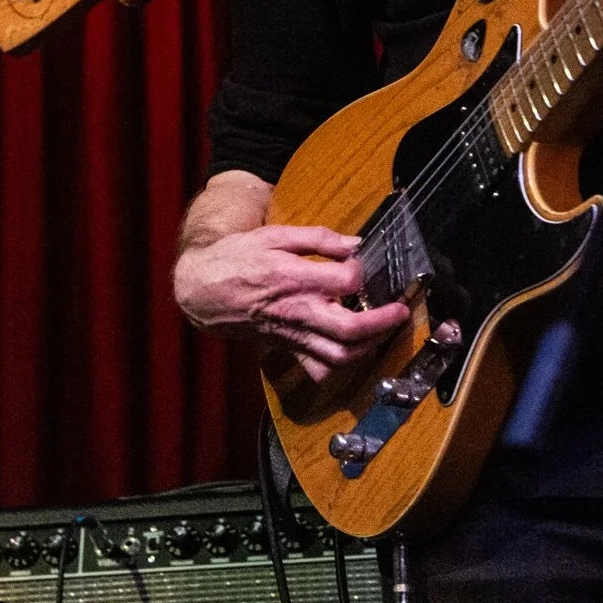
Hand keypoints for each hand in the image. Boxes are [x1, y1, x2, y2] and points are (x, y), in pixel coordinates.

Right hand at [173, 224, 408, 386]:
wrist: (203, 288)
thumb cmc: (239, 257)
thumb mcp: (275, 234)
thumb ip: (318, 239)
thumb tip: (354, 244)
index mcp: (293, 278)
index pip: (346, 280)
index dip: (362, 270)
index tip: (362, 262)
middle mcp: (297, 311)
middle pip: (349, 330)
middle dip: (383, 323)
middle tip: (399, 311)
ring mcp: (293, 334)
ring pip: (339, 356)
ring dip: (368, 347)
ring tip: (382, 329)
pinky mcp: (287, 347)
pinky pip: (319, 367)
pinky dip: (339, 365)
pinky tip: (350, 350)